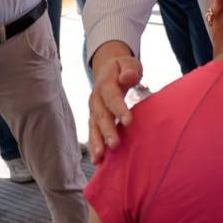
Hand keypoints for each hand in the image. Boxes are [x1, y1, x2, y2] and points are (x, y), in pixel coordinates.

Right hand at [87, 41, 143, 162]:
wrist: (107, 68)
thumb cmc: (123, 68)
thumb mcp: (129, 62)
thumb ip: (129, 69)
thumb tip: (128, 77)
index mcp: (106, 83)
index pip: (112, 96)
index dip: (119, 109)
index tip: (128, 122)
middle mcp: (96, 98)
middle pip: (101, 115)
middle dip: (107, 130)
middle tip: (114, 145)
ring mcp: (93, 109)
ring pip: (93, 126)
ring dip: (96, 142)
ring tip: (99, 157)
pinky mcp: (94, 118)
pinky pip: (92, 132)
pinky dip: (94, 145)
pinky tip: (97, 160)